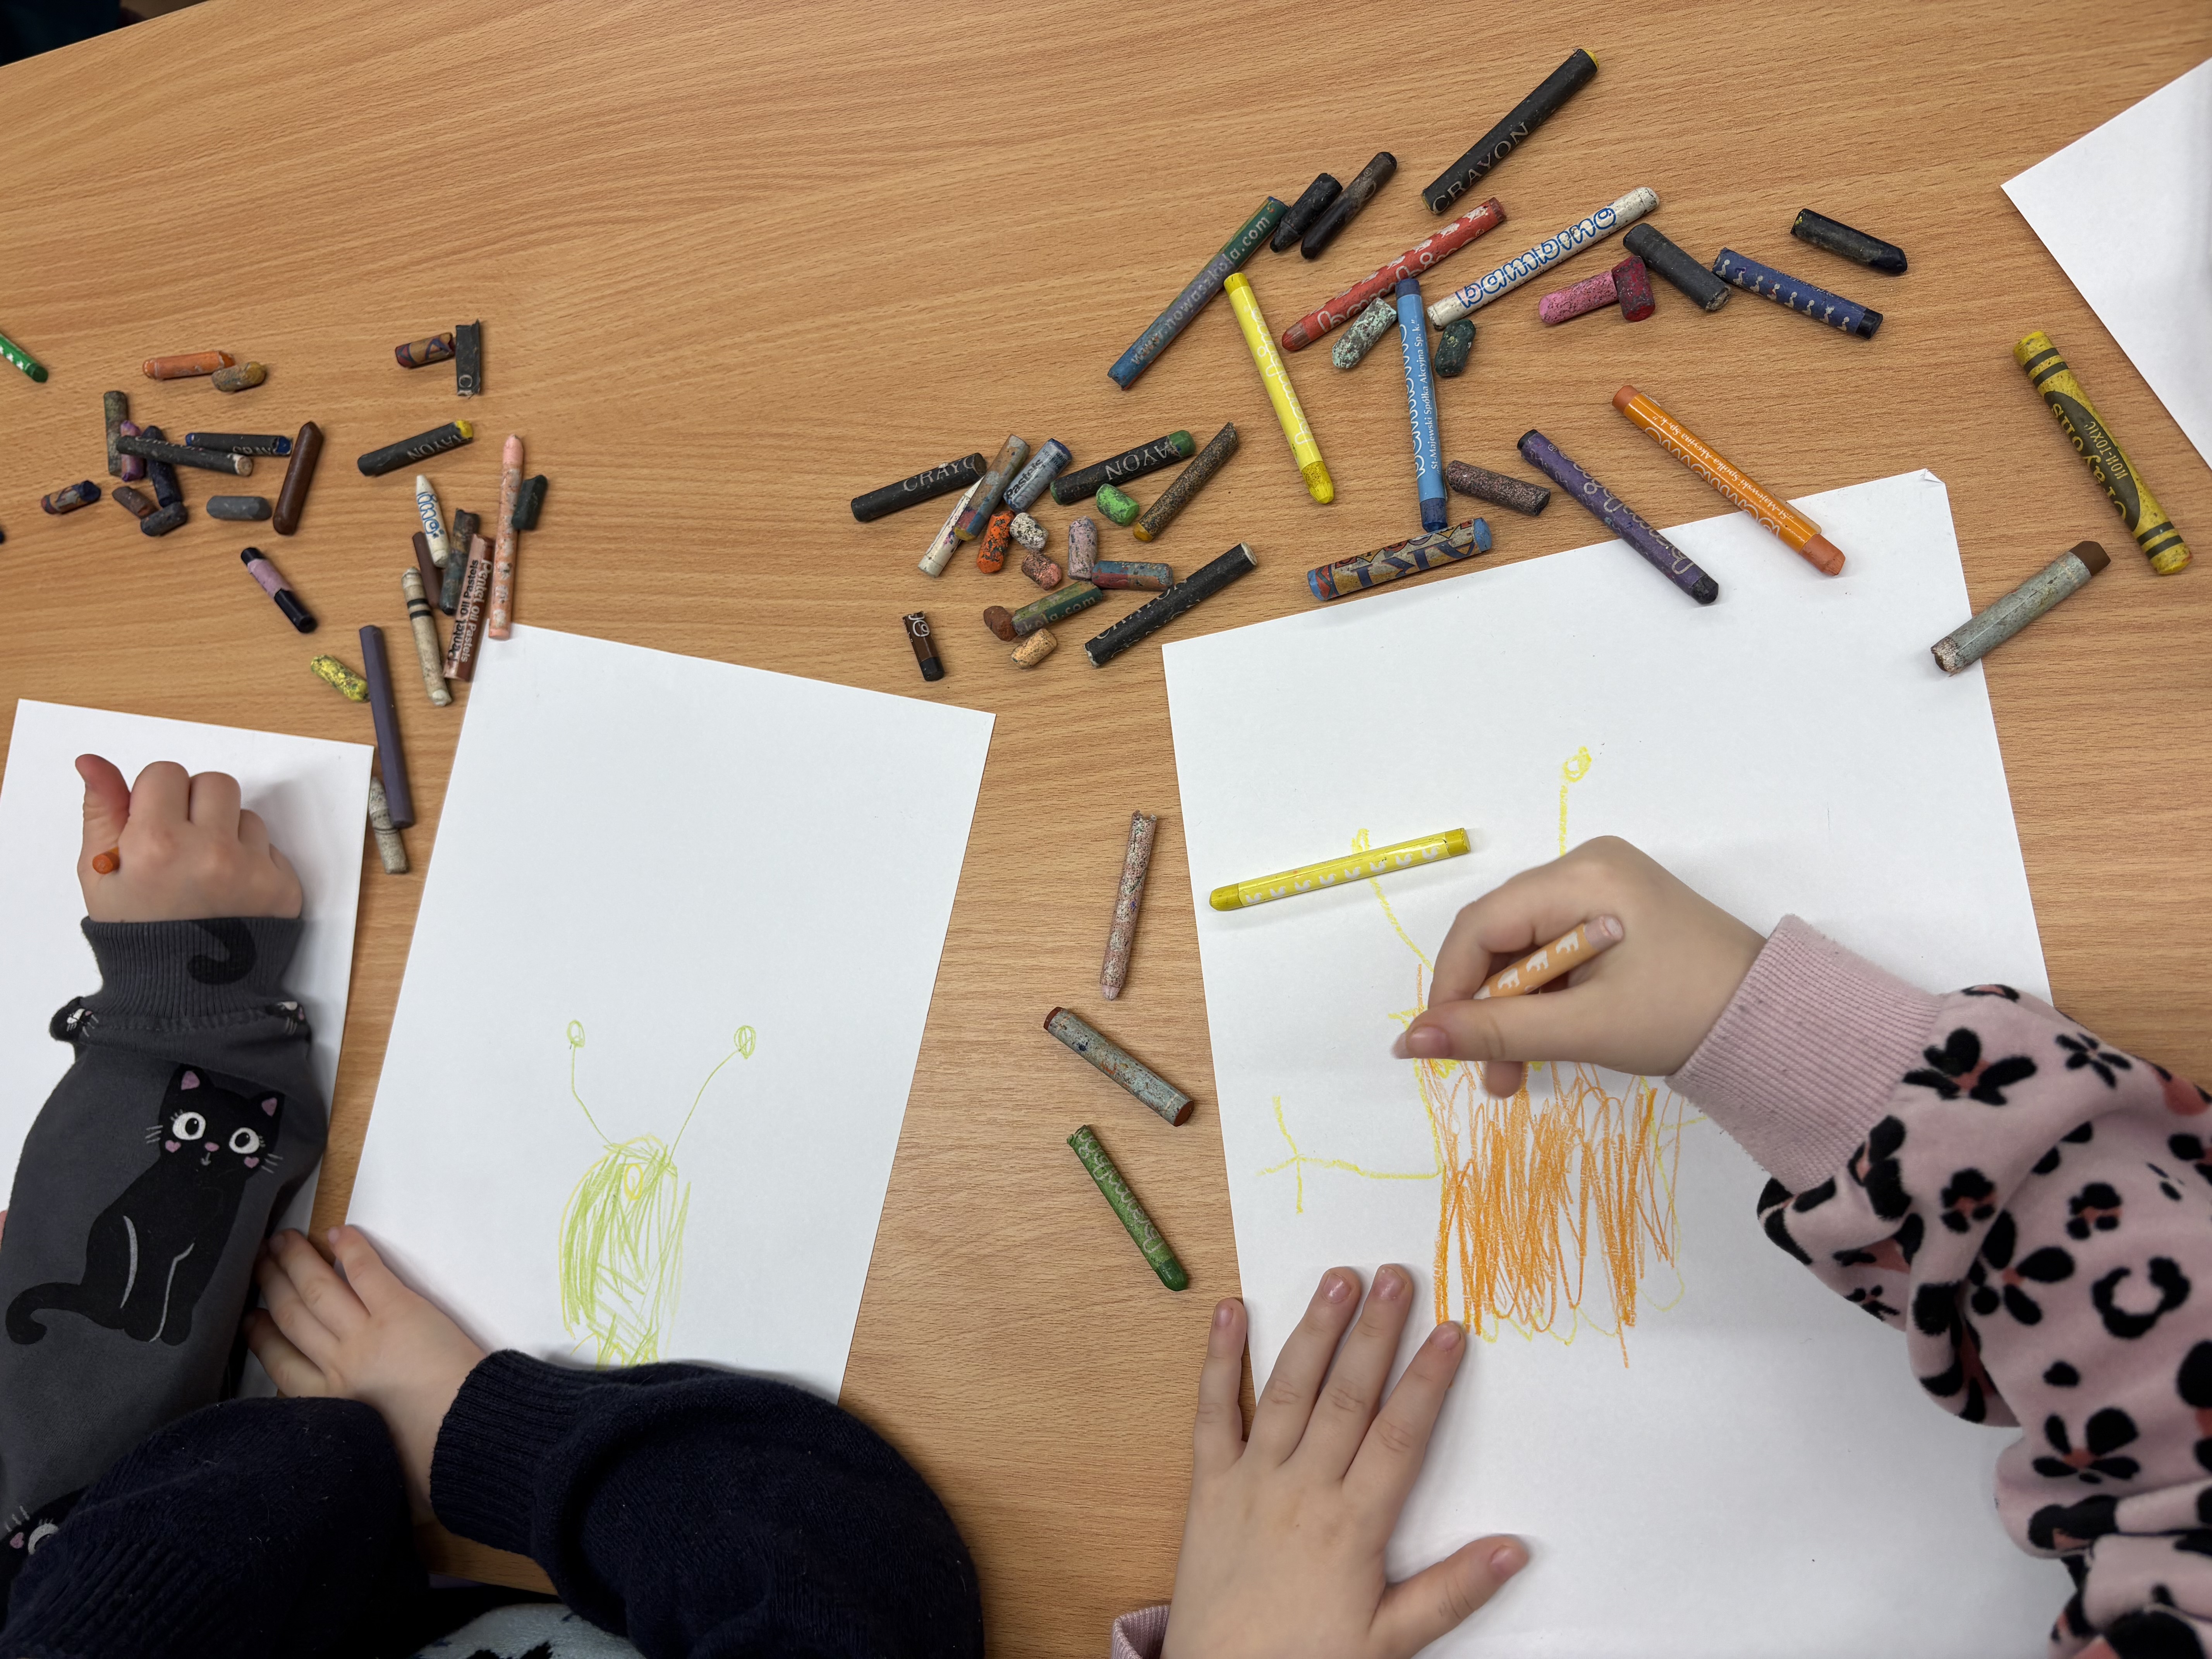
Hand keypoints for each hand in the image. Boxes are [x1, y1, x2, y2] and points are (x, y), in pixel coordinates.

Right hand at [77, 755, 301, 921]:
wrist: (185, 991)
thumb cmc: (137, 932)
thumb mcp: (101, 875)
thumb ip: (102, 812)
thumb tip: (93, 762)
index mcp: (157, 844)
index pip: (166, 773)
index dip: (156, 797)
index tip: (152, 825)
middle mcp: (210, 851)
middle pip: (213, 783)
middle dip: (195, 806)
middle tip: (181, 844)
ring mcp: (252, 869)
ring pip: (245, 814)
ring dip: (227, 833)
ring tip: (204, 873)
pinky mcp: (284, 886)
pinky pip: (270, 848)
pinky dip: (252, 862)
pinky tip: (230, 892)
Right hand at [246, 1226, 485, 1523]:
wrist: (467, 1439)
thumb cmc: (426, 1465)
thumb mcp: (369, 1467)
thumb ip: (345, 1447)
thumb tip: (338, 1455)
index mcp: (326, 1407)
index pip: (281, 1365)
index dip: (262, 1336)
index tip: (251, 1319)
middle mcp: (336, 1367)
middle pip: (292, 1318)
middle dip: (270, 1287)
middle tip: (256, 1263)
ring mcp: (365, 1335)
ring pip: (318, 1291)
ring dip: (297, 1262)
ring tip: (280, 1241)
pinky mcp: (400, 1311)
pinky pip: (367, 1272)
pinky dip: (350, 1251)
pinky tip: (335, 1233)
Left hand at [1162, 1267, 1524, 1658]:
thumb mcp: (1390, 1641)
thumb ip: (1451, 1592)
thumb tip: (1514, 1550)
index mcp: (1352, 1525)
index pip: (1399, 1437)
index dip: (1426, 1382)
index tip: (1449, 1331)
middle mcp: (1302, 1490)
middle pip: (1346, 1397)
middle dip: (1374, 1334)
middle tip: (1395, 1275)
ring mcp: (1252, 1480)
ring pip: (1287, 1390)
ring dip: (1313, 1330)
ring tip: (1337, 1278)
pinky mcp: (1208, 1484)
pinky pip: (1212, 1411)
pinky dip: (1219, 1359)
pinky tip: (1229, 1311)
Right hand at [1392, 836, 1762, 1096]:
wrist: (1775, 1022)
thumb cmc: (1685, 1017)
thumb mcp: (1583, 1028)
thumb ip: (1493, 1031)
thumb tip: (1410, 1041)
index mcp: (1584, 876)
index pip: (1482, 924)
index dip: (1450, 985)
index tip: (1437, 1045)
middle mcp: (1588, 866)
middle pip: (1500, 934)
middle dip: (1486, 1007)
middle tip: (1488, 1075)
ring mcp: (1604, 887)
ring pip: (1524, 948)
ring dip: (1513, 1011)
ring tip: (1515, 1077)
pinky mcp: (1616, 912)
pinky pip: (1554, 951)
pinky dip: (1543, 998)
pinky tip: (1543, 1043)